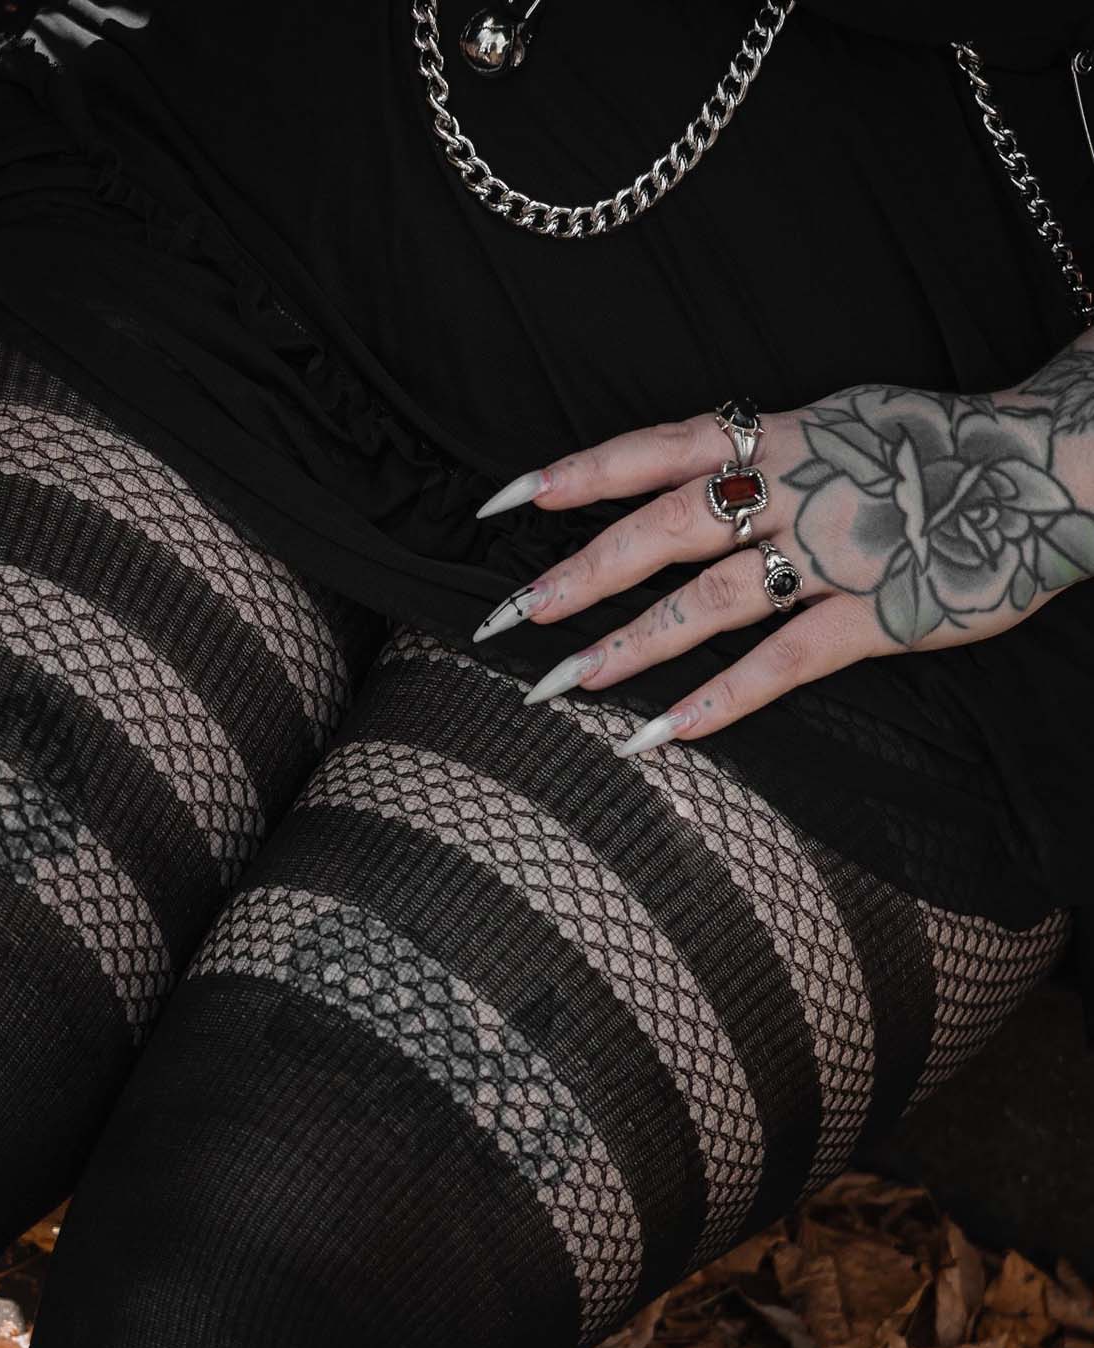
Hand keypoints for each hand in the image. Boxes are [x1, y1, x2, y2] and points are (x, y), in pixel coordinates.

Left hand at [470, 340, 1093, 756]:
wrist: (1053, 461)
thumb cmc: (931, 444)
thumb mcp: (834, 417)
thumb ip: (758, 448)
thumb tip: (681, 469)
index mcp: (776, 436)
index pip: (654, 448)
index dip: (578, 472)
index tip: (506, 500)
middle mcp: (792, 488)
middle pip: (663, 529)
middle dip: (580, 573)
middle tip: (507, 616)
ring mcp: (834, 552)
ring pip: (713, 599)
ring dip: (633, 642)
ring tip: (565, 682)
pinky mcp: (879, 613)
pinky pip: (789, 659)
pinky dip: (723, 696)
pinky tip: (663, 732)